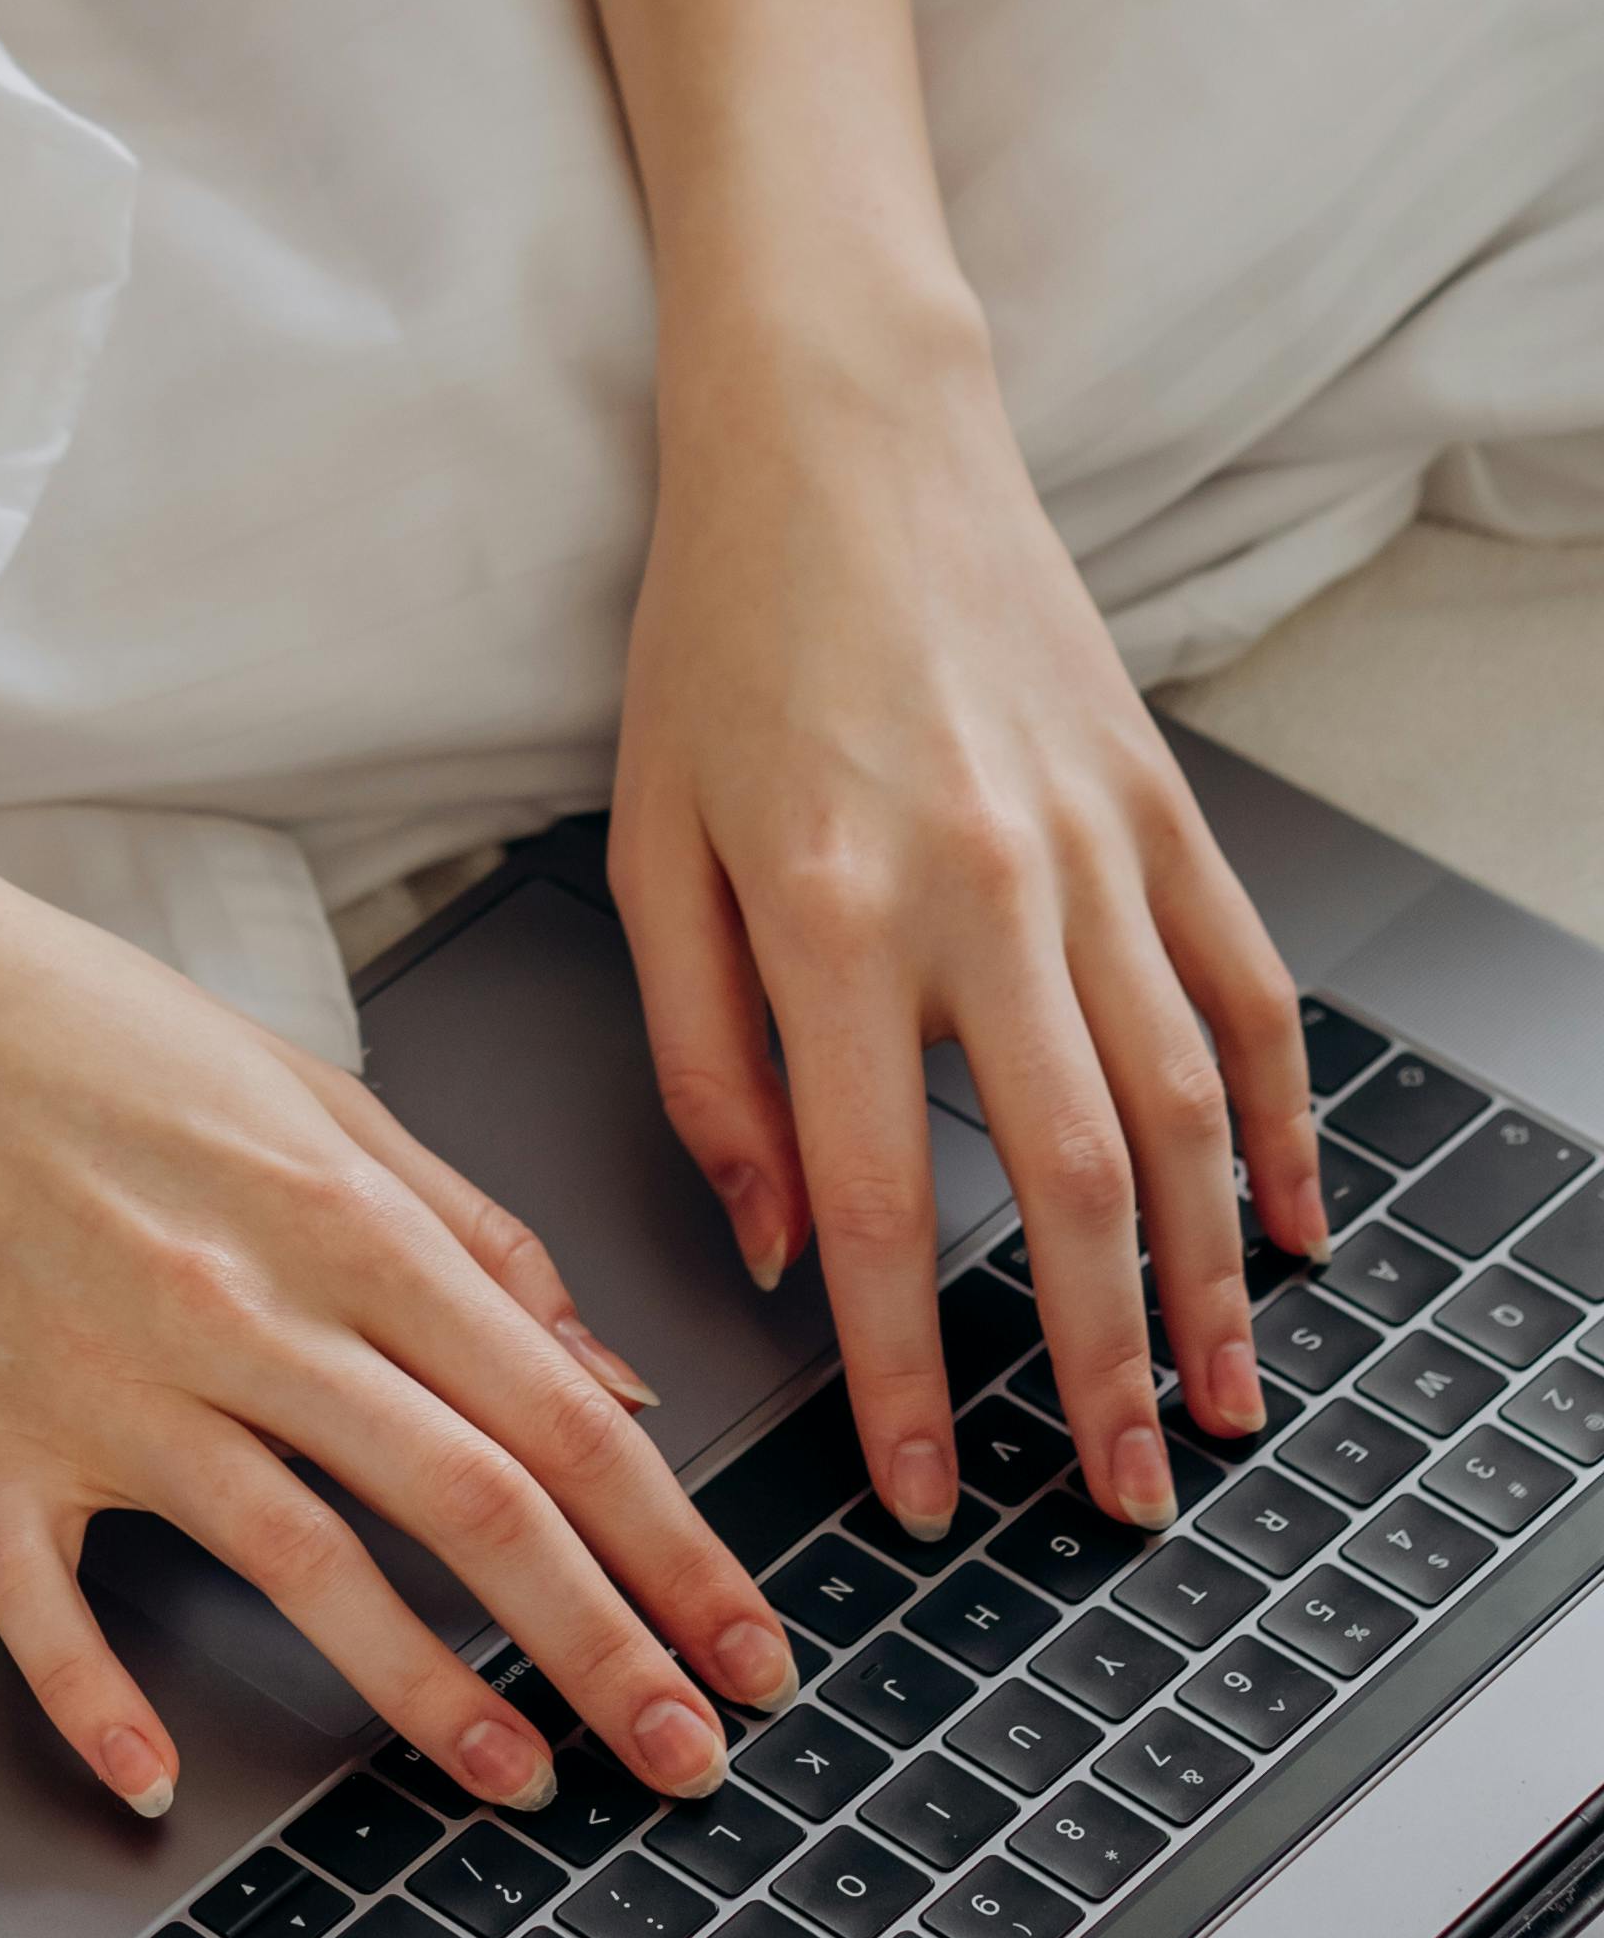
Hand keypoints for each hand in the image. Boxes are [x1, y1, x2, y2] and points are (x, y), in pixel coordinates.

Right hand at [0, 793, 795, 1825]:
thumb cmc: (90, 1022)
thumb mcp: (317, 1094)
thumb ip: (473, 1239)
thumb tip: (608, 1377)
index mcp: (339, 1215)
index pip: (554, 1410)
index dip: (674, 1543)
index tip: (741, 1635)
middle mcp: (242, 1304)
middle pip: (468, 1499)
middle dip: (605, 1643)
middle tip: (691, 1748)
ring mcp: (113, 1378)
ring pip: (299, 1560)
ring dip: (427, 1692)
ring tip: (525, 1781)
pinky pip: (41, 1592)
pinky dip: (89, 1694)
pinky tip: (152, 1780)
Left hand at [609, 283, 1329, 1548]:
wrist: (840, 437)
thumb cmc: (718, 633)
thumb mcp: (644, 847)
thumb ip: (698, 1060)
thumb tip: (769, 1243)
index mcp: (825, 913)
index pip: (872, 1201)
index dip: (904, 1371)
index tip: (917, 1490)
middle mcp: (980, 893)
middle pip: (1070, 1184)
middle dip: (1100, 1370)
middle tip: (1118, 1500)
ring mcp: (1092, 851)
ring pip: (1185, 1110)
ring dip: (1213, 1281)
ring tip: (1223, 1405)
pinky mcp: (1161, 807)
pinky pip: (1245, 995)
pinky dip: (1285, 1124)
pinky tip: (1293, 1226)